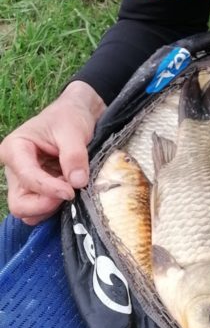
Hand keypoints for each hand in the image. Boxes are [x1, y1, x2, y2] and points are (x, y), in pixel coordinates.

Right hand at [0, 81, 104, 224]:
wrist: (75, 115)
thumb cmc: (68, 117)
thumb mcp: (73, 130)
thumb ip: (74, 155)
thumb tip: (77, 182)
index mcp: (15, 149)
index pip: (27, 177)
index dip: (49, 189)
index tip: (71, 191)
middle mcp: (14, 170)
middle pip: (19, 204)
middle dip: (44, 205)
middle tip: (70, 194)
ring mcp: (24, 183)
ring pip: (29, 212)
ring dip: (51, 207)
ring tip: (71, 188)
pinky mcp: (36, 191)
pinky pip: (41, 210)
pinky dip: (55, 207)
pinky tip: (70, 190)